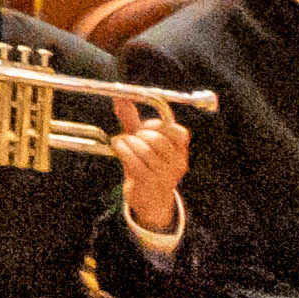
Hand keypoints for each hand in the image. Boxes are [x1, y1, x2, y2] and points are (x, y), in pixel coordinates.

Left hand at [109, 92, 191, 240]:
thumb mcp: (142, 141)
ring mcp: (166, 175)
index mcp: (181, 151)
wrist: (150, 200)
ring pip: (144, 149)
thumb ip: (132, 119)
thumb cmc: (147, 164)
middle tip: (131, 136)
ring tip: (120, 141)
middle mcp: (178, 163)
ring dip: (127, 141)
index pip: (178, 132)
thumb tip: (120, 97)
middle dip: (140, 134)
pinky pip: (134, 161)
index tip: (144, 127)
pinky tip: (118, 147)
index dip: (158, 125)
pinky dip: (122, 150)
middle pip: (158, 140)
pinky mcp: (151, 183)